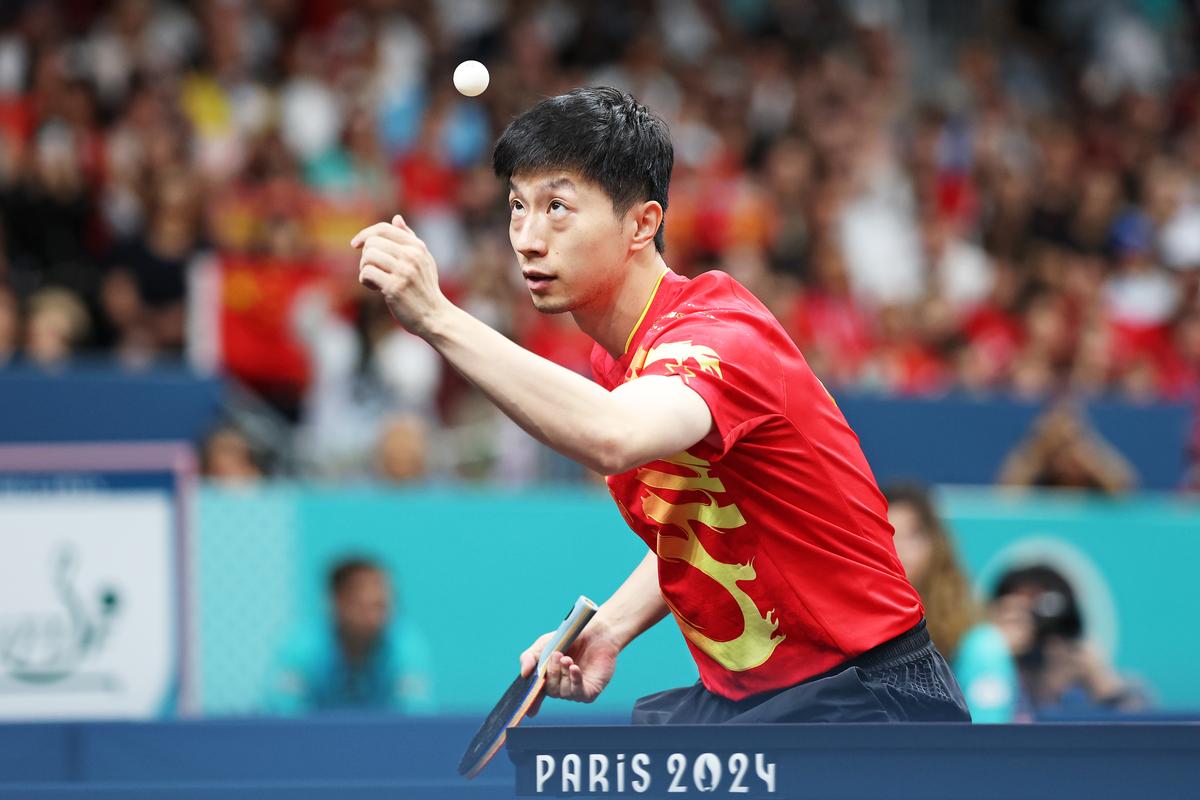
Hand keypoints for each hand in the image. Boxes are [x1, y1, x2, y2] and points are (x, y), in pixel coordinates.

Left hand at [351, 214, 448, 337]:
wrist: (435, 316)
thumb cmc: (425, 289)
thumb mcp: (423, 260)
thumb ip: (410, 239)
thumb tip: (396, 218)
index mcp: (417, 247)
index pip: (384, 229)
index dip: (366, 234)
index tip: (355, 245)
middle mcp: (412, 256)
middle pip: (372, 243)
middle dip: (366, 257)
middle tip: (374, 271)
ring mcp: (404, 271)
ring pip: (368, 257)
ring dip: (365, 269)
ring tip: (375, 280)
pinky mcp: (394, 287)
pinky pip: (367, 273)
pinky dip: (366, 281)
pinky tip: (376, 289)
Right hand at [519, 620, 620, 716]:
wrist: (596, 631)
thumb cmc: (569, 638)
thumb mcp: (544, 644)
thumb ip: (530, 657)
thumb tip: (523, 674)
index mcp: (548, 681)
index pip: (537, 697)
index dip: (531, 704)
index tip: (527, 711)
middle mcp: (561, 689)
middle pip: (551, 691)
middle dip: (552, 672)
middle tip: (557, 654)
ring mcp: (575, 691)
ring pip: (564, 692)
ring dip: (563, 674)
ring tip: (568, 658)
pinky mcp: (590, 691)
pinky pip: (579, 693)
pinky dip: (575, 680)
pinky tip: (574, 668)